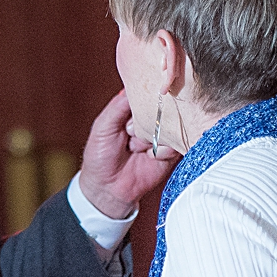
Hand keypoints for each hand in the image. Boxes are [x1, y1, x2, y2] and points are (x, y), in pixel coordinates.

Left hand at [76, 90, 175, 219]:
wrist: (107, 189)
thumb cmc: (100, 156)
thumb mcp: (103, 126)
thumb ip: (118, 106)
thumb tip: (132, 87)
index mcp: (132, 111)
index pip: (147, 93)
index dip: (148, 93)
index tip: (150, 94)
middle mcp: (149, 121)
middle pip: (163, 108)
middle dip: (150, 118)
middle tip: (132, 131)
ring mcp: (161, 137)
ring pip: (171, 126)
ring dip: (153, 137)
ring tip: (136, 148)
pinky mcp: (170, 154)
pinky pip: (175, 145)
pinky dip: (162, 151)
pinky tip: (150, 157)